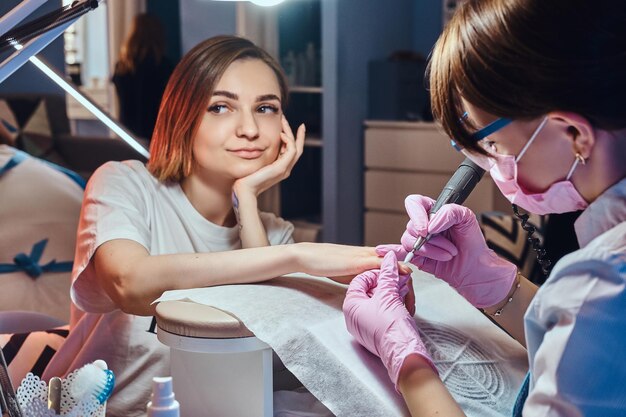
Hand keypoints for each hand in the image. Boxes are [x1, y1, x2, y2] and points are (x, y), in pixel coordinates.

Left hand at [233, 116, 304, 198]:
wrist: (244, 190)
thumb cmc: (246, 178)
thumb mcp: (255, 163)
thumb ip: (260, 156)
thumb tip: (256, 145)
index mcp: (280, 168)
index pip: (292, 152)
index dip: (295, 139)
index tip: (292, 126)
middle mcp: (285, 169)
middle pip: (297, 148)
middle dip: (295, 133)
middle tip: (287, 119)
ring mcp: (284, 169)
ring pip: (295, 147)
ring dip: (290, 132)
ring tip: (283, 121)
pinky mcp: (281, 168)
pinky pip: (291, 150)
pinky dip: (288, 140)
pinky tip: (281, 133)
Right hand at [291, 242, 411, 282]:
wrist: (310, 257)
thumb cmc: (328, 265)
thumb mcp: (350, 273)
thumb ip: (363, 278)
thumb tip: (373, 289)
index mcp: (368, 257)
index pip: (392, 264)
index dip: (403, 277)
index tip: (409, 293)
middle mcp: (369, 254)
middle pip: (396, 262)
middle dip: (407, 279)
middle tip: (413, 298)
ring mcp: (364, 255)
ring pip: (392, 260)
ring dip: (404, 273)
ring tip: (413, 290)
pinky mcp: (358, 260)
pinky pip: (380, 262)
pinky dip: (392, 267)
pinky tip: (402, 273)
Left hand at [343, 251, 436, 388]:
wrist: (403, 352)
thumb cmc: (391, 328)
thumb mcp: (388, 294)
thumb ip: (387, 274)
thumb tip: (389, 260)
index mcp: (351, 305)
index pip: (359, 280)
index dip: (376, 273)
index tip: (388, 272)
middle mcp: (354, 316)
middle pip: (369, 290)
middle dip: (386, 285)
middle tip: (398, 282)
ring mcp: (364, 325)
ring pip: (378, 301)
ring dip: (392, 295)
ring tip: (403, 295)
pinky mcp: (375, 331)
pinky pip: (382, 313)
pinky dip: (393, 306)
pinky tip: (403, 306)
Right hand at [378, 195, 516, 307]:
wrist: (479, 272)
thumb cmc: (474, 245)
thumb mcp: (468, 220)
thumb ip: (450, 212)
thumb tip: (431, 223)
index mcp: (434, 212)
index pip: (414, 203)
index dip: (417, 215)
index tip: (426, 228)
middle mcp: (424, 225)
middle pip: (411, 227)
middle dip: (433, 240)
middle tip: (451, 247)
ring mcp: (419, 242)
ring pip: (409, 242)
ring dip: (431, 251)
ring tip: (448, 256)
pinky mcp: (416, 258)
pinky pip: (399, 252)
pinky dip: (391, 251)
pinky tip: (384, 251)